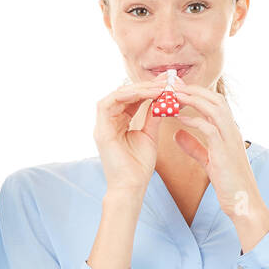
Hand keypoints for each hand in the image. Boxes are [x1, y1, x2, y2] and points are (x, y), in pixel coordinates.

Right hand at [92, 79, 167, 195]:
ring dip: (138, 89)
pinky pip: (108, 104)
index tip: (168, 85)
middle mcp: (108, 122)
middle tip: (166, 81)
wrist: (131, 187)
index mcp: (117, 123)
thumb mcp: (149, 135)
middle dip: (145, 85)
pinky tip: (147, 94)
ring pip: (116, 96)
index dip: (148, 90)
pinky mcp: (101, 131)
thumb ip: (152, 116)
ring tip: (159, 87)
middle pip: (123, 94)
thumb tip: (161, 99)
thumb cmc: (139, 167)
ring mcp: (102, 126)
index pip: (131, 99)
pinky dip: (127, 96)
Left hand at [170, 76, 268, 246]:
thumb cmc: (228, 182)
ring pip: (213, 109)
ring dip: (192, 99)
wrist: (244, 202)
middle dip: (193, 89)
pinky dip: (194, 121)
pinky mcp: (225, 151)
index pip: (213, 103)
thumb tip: (176, 133)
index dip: (195, 93)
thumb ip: (193, 146)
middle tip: (172, 84)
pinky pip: (209, 129)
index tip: (175, 88)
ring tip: (172, 95)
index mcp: (229, 131)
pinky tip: (178, 118)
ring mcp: (231, 139)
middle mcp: (232, 130)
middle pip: (214, 99)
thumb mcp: (208, 160)